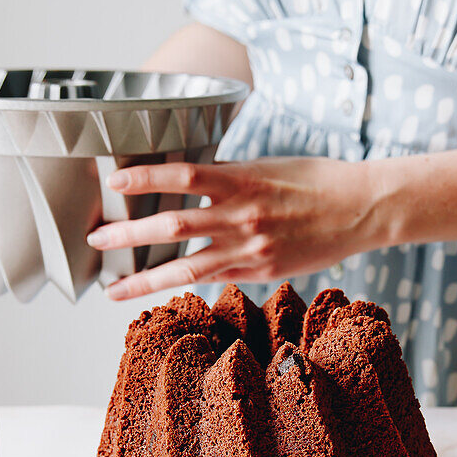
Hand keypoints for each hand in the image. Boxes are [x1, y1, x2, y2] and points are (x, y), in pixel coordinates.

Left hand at [87, 157, 381, 299]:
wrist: (361, 209)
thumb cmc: (315, 181)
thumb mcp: (267, 167)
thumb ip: (229, 178)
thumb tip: (190, 182)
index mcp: (242, 179)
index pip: (181, 174)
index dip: (144, 178)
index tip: (112, 182)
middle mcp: (241, 215)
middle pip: (173, 224)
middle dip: (128, 234)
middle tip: (95, 241)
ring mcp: (251, 248)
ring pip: (187, 265)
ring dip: (145, 278)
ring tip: (113, 290)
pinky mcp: (261, 271)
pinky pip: (215, 279)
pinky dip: (185, 283)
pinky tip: (162, 290)